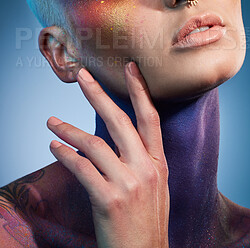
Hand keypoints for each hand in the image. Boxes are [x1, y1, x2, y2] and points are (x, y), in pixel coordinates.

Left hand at [47, 62, 169, 247]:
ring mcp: (128, 183)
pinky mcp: (109, 200)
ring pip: (94, 144)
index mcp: (158, 162)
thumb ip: (142, 159)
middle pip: (119, 120)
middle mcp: (145, 168)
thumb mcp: (155, 185)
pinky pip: (81, 168)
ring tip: (52, 122)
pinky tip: (54, 148)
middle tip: (81, 77)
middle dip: (98, 94)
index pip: (150, 117)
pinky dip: (64, 155)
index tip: (129, 67)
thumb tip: (118, 138)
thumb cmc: (147, 221)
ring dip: (68, 130)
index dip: (140, 90)